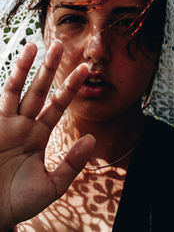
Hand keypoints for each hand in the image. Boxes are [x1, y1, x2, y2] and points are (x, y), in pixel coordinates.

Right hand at [0, 40, 95, 230]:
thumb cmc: (20, 201)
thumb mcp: (52, 185)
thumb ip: (72, 163)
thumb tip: (91, 139)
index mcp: (38, 135)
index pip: (57, 105)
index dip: (70, 87)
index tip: (85, 69)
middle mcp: (23, 125)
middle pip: (39, 90)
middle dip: (49, 69)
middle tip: (60, 45)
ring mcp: (6, 124)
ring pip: (17, 89)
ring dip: (25, 68)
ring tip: (33, 46)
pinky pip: (1, 100)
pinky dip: (9, 82)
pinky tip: (17, 65)